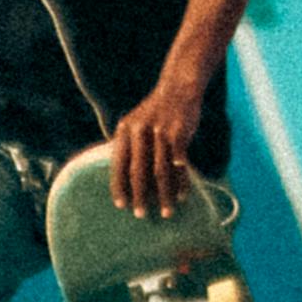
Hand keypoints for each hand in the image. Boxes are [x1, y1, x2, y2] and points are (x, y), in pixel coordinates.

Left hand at [109, 79, 202, 214]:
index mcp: (125, 130)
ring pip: (161, 171)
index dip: (119, 186)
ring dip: (165, 195)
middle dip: (140, 196)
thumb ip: (128, 146)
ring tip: (167, 211)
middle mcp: (140, 131)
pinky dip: (182, 181)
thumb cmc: (156, 110)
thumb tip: (123, 177)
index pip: (118, 164)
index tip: (121, 205)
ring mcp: (160, 132)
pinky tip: (183, 196)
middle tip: (141, 215)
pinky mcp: (180, 132)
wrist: (179, 86)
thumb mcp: (134, 123)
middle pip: (138, 171)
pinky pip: (180, 163)